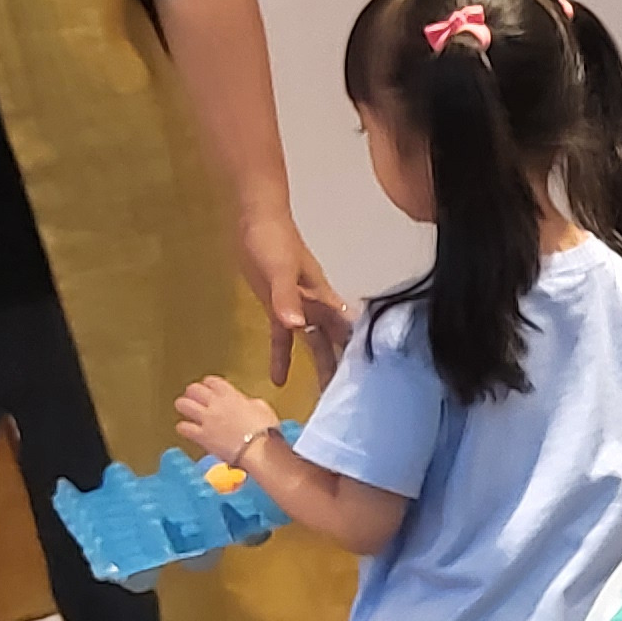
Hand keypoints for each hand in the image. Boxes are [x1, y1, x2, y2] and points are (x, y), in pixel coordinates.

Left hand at [176, 375, 283, 469]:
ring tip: (184, 408)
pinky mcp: (201, 435)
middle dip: (193, 392)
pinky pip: (183, 427)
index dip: (208, 383)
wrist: (258, 449)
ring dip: (183, 405)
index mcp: (231, 395)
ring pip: (183, 404)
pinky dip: (183, 427)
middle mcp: (215, 404)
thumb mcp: (262, 408)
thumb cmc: (265, 431)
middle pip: (194, 389)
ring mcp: (206, 419)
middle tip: (194, 396)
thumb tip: (248, 404)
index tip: (208, 386)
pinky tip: (185, 429)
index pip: (212, 381)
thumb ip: (250, 403)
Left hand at [238, 210, 351, 385]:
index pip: (344, 331)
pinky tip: (279, 379)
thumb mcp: (279, 269)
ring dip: (319, 365)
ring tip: (323, 397)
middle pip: (333, 342)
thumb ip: (287, 297)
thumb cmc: (273, 240)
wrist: (256, 220)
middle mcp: (316, 306)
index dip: (355, 353)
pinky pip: (283, 338)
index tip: (365, 381)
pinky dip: (282, 356)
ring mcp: (298, 308)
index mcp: (322, 298)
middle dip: (341, 368)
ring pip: (314, 343)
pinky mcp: (278, 309)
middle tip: (347, 400)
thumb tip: (296, 327)